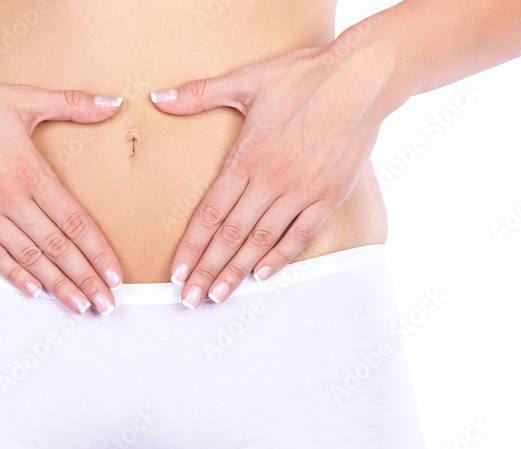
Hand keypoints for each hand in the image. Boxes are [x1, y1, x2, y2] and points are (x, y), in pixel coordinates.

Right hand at [0, 70, 125, 314]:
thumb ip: (72, 103)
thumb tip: (114, 103)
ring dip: (57, 285)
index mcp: (31, 172)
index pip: (75, 222)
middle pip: (58, 247)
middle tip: (107, 305)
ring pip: (28, 258)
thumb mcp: (23, 98)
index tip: (116, 276)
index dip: (98, 252)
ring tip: (80, 306)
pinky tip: (35, 292)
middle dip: (86, 279)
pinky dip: (14, 275)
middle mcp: (10, 198)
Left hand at [149, 33, 396, 307]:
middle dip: (207, 271)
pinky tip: (262, 276)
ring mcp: (301, 191)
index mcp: (246, 158)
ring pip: (261, 241)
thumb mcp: (247, 79)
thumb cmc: (304, 76)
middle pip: (230, 236)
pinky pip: (300, 235)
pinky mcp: (329, 196)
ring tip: (217, 297)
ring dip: (237, 272)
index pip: (210, 213)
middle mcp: (270, 180)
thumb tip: (157, 99)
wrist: (362, 77)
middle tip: (189, 300)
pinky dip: (280, 258)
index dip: (191, 247)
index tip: (176, 273)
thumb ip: (199, 94)